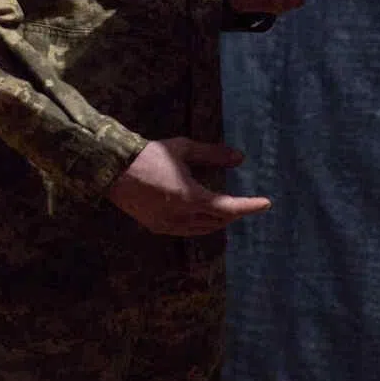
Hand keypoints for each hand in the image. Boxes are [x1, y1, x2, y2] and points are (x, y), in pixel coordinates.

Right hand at [106, 138, 270, 235]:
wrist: (113, 169)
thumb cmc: (151, 155)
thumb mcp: (185, 149)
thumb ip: (214, 154)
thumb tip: (240, 158)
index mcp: (189, 197)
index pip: (227, 208)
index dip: (249, 206)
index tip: (266, 203)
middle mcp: (179, 216)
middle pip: (217, 222)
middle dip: (235, 213)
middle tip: (248, 203)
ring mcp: (166, 225)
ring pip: (202, 230)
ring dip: (218, 221)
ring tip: (230, 209)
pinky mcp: (155, 226)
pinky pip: (186, 231)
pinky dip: (201, 224)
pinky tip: (204, 215)